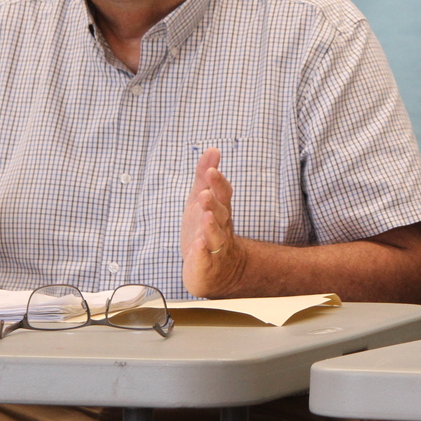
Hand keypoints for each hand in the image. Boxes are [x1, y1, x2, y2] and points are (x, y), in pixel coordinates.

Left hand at [180, 147, 246, 297]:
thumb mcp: (203, 200)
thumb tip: (212, 149)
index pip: (223, 194)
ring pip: (216, 235)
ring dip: (211, 225)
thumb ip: (205, 176)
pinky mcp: (206, 264)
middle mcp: (221, 227)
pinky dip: (202, 252)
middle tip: (205, 193)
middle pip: (221, 213)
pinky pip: (206, 259)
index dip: (218, 183)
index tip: (212, 170)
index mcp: (220, 210)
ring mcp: (215, 246)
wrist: (218, 270)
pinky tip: (198, 246)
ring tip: (206, 216)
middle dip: (214, 203)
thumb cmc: (208, 230)